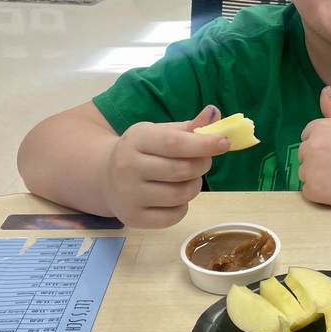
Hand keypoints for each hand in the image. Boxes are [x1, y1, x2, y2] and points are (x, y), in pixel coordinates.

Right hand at [103, 105, 229, 227]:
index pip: (174, 144)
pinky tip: (174, 196)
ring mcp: (129, 195)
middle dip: (202, 165)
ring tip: (187, 178)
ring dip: (194, 186)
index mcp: (137, 140)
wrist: (106, 177)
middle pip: (182, 171)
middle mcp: (129, 167)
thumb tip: (215, 113)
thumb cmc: (142, 151)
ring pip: (181, 195)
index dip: (203, 144)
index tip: (225, 143)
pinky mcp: (134, 218)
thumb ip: (189, 126)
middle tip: (202, 161)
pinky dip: (183, 206)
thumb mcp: (160, 132)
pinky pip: (174, 216)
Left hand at [298, 87, 330, 209]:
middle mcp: (311, 146)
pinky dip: (321, 193)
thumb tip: (324, 90)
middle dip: (318, 160)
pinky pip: (309, 191)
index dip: (323, 145)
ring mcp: (311, 170)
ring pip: (305, 174)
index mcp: (319, 128)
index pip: (307, 136)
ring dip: (318, 177)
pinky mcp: (314, 190)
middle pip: (304, 155)